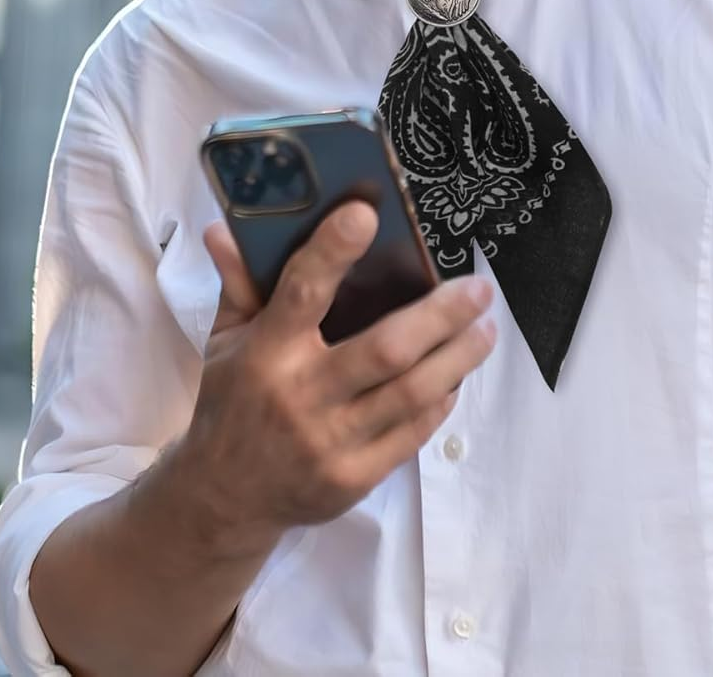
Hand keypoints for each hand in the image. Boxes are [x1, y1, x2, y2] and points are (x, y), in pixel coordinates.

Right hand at [176, 202, 496, 546]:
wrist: (225, 499)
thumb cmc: (233, 402)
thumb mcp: (225, 340)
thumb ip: (238, 283)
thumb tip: (227, 227)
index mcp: (267, 352)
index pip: (303, 293)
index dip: (333, 251)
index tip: (367, 213)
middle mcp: (301, 396)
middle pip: (385, 349)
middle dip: (441, 315)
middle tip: (479, 287)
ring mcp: (331, 442)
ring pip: (411, 393)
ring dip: (458, 357)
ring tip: (487, 327)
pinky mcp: (354, 478)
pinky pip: (412, 433)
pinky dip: (441, 400)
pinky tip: (458, 374)